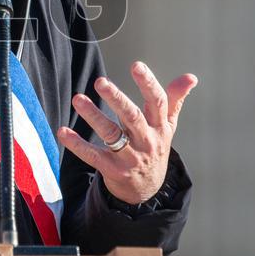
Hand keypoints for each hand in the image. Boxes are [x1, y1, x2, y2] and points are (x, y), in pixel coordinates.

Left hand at [57, 61, 196, 204]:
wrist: (146, 190)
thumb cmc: (154, 148)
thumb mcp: (167, 126)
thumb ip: (175, 100)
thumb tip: (191, 76)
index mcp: (159, 127)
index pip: (157, 102)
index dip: (148, 83)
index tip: (136, 65)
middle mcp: (146, 141)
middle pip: (132, 117)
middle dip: (117, 99)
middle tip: (100, 81)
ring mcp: (129, 157)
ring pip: (111, 134)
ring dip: (93, 116)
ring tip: (78, 99)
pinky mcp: (112, 170)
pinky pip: (93, 156)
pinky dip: (77, 144)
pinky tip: (63, 131)